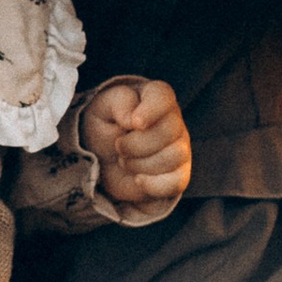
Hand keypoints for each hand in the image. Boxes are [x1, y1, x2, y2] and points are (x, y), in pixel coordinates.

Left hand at [83, 73, 190, 218]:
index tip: (134, 124)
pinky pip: (177, 182)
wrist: (103, 157)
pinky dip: (154, 185)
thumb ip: (118, 103)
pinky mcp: (178, 174)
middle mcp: (173, 120)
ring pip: (173, 157)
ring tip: (124, 161)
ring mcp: (179, 148)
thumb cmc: (105, 125)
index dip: (150, 111)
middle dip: (135, 145)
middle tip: (118, 146)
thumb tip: (132, 119)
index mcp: (155, 96)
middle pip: (168, 132)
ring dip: (140, 164)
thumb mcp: (102, 107)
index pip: (162, 96)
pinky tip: (137, 180)